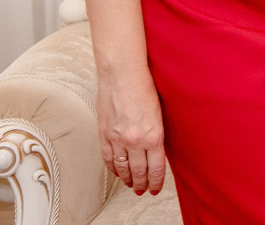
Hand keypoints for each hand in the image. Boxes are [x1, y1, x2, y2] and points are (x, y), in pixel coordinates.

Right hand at [95, 67, 166, 194]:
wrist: (122, 74)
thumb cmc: (144, 88)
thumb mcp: (160, 114)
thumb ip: (157, 135)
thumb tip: (156, 152)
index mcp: (154, 135)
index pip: (156, 168)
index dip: (156, 182)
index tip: (155, 188)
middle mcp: (135, 140)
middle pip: (139, 172)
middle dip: (141, 184)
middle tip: (142, 190)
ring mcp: (117, 139)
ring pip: (122, 168)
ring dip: (127, 179)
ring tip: (131, 184)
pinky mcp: (104, 134)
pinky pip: (108, 158)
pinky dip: (113, 168)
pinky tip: (117, 172)